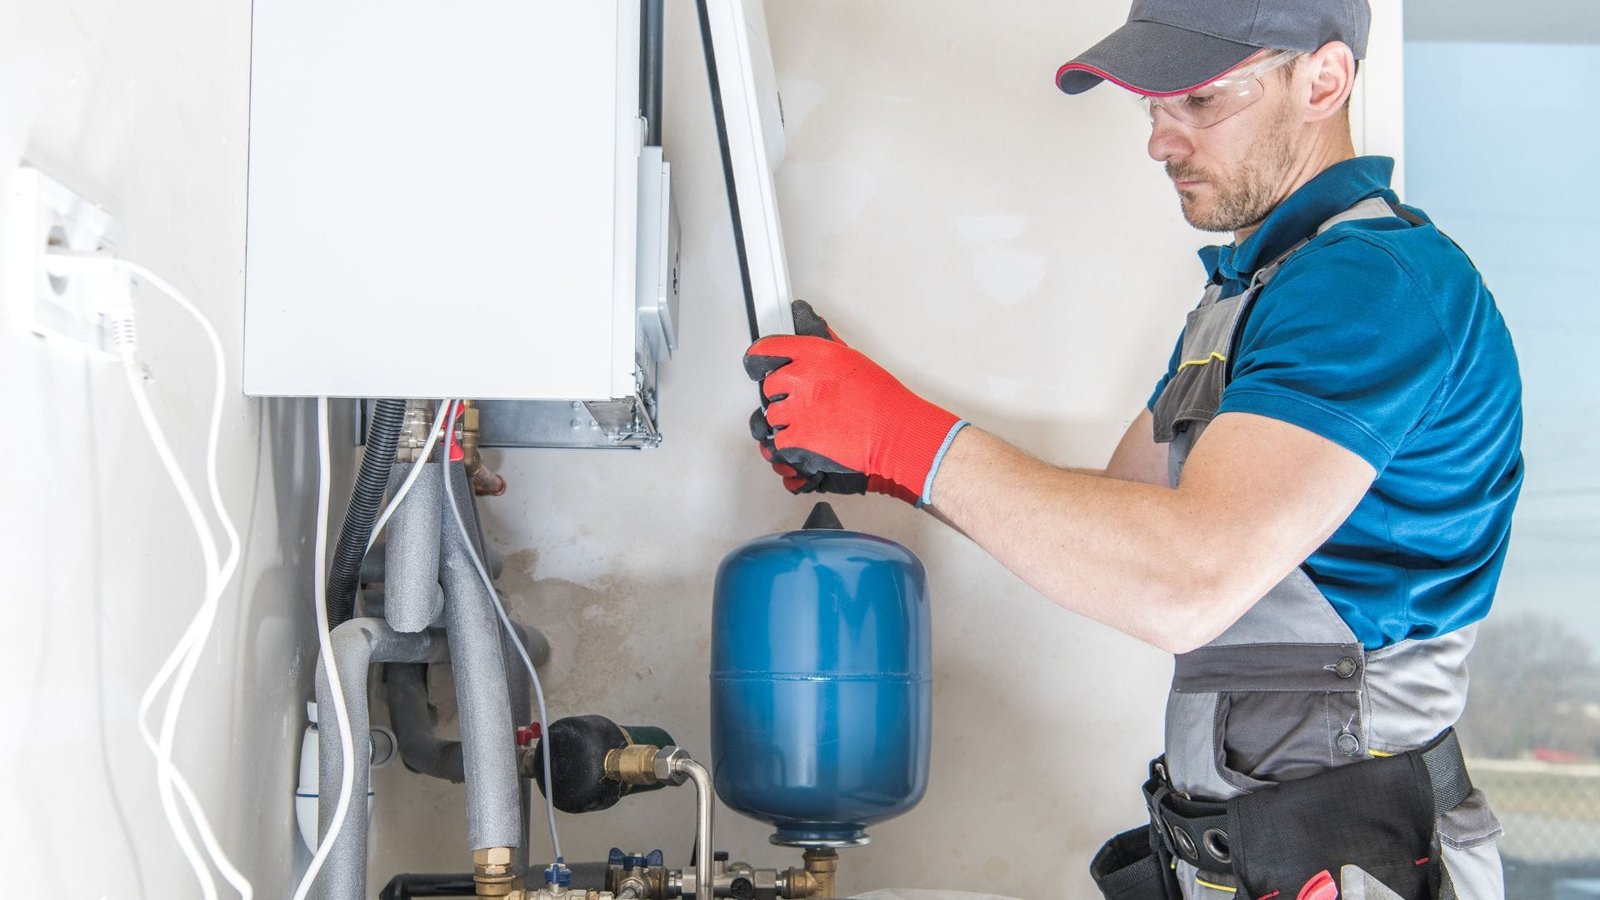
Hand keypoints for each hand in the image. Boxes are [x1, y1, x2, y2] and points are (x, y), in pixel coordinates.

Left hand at [744, 300, 965, 505]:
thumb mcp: (852, 360)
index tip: (756, 362)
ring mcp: (796, 409)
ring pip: (773, 416)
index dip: (759, 358)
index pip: (768, 349)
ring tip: (812, 423)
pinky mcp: (797, 437)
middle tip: (802, 403)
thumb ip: (826, 347)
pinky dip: (791, 444)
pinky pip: (780, 441)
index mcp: (814, 354)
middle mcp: (801, 378)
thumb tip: (813, 326)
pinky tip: (811, 439)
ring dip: (786, 421)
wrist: (893, 431)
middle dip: (782, 395)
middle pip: (769, 386)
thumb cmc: (881, 399)